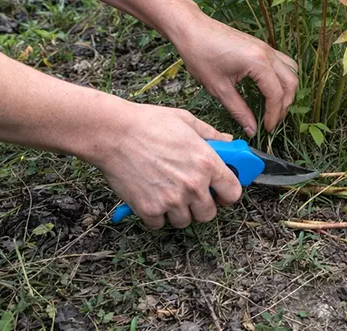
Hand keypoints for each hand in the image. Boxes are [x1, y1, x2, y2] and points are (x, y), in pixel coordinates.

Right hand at [91, 100, 241, 228]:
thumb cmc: (149, 123)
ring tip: (168, 192)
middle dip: (202, 205)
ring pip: (184, 221)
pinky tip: (151, 196)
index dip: (227, 194)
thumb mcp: (187, 121)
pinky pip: (160, 224)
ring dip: (179, 211)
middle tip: (191, 193)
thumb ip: (211, 135)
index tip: (220, 192)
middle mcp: (193, 185)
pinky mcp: (149, 210)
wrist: (113, 133)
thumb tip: (227, 140)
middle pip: (209, 214)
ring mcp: (171, 200)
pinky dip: (156, 215)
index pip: (233, 193)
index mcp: (207, 163)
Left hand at [171, 12, 298, 135]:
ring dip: (287, 90)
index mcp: (258, 62)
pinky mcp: (261, 46)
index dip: (273, 115)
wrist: (192, 29)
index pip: (276, 94)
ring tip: (274, 106)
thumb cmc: (201, 55)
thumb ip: (239, 110)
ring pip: (291, 70)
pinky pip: (283, 62)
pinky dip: (282, 77)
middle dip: (284, 105)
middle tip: (271, 120)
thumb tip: (251, 129)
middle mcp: (267, 53)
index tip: (266, 128)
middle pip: (290, 83)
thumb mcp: (218, 88)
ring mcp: (266, 47)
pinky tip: (270, 87)